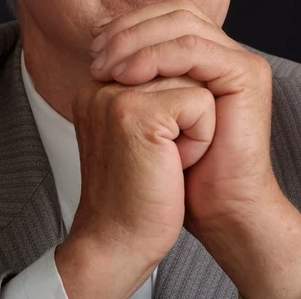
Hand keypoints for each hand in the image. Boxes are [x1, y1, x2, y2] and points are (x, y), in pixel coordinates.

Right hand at [57, 74, 215, 298]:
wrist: (119, 244)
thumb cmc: (137, 192)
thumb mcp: (139, 130)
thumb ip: (150, 91)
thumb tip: (184, 61)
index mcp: (99, 85)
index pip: (163, 57)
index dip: (180, 102)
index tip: (161, 142)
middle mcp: (101, 84)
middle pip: (179, 64)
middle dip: (189, 110)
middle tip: (163, 153)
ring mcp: (115, 95)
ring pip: (194, 81)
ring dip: (196, 124)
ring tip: (166, 158)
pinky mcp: (137, 113)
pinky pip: (201, 103)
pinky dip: (200, 138)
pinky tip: (174, 164)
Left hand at [90, 0, 273, 227]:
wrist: (215, 206)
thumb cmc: (178, 165)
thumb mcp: (146, 107)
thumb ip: (134, 69)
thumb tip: (97, 36)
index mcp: (206, 53)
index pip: (165, 14)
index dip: (128, 23)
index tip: (93, 47)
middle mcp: (224, 50)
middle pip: (175, 11)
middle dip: (129, 28)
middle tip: (97, 56)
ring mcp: (239, 59)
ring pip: (183, 24)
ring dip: (137, 40)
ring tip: (109, 70)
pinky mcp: (247, 75)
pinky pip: (195, 50)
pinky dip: (157, 57)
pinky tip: (129, 76)